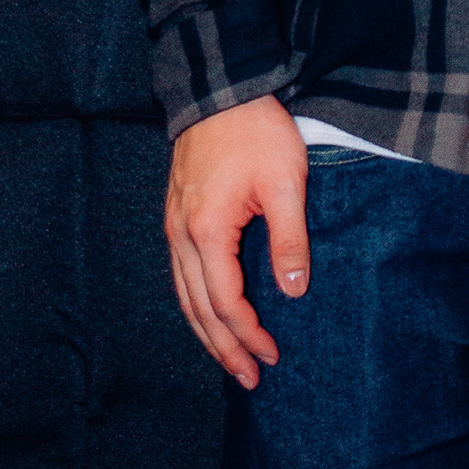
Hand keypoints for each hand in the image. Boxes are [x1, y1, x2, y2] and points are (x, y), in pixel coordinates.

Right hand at [164, 96, 309, 388]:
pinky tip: (210, 313)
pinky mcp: (175, 215)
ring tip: (230, 360)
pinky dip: (196, 304)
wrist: (220, 89)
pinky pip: (181, 275)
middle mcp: (182, 236)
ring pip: (184, 296)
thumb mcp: (285, 182)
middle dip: (224, 348)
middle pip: (199, 310)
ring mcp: (174, 226)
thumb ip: (289, 239)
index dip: (249, 334)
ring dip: (206, 332)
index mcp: (208, 231)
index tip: (272, 355)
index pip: (226, 303)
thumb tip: (294, 290)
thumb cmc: (255, 131)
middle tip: (250, 378)